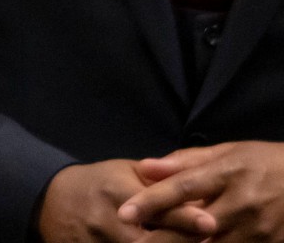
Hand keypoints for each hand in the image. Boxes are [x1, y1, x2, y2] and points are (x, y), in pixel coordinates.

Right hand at [40, 160, 204, 242]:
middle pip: (151, 242)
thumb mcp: (122, 171)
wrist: (48, 200)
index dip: (183, 217)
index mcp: (116, 192)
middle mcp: (106, 221)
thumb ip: (157, 179)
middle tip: (209, 240)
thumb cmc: (96, 183)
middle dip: (179, 242)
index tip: (210, 222)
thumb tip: (197, 188)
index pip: (155, 207)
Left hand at [121, 142, 283, 240]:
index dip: (151, 201)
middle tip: (136, 239)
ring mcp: (259, 230)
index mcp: (229, 172)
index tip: (123, 212)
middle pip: (194, 225)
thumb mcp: (228, 152)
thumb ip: (185, 162)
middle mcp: (243, 203)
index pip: (183, 187)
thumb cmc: (263, 163)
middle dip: (164, 235)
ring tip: (160, 241)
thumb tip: (144, 168)